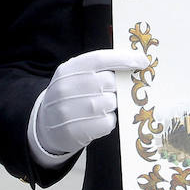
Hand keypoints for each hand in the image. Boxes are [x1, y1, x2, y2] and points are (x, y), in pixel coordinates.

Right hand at [32, 49, 149, 156]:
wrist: (46, 125)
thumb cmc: (70, 96)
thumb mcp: (76, 75)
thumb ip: (99, 68)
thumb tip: (135, 62)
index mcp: (68, 69)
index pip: (99, 58)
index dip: (124, 58)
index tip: (143, 61)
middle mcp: (66, 88)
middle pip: (108, 82)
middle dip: (116, 87)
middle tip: (110, 92)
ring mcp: (68, 110)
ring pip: (109, 103)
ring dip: (111, 105)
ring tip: (100, 106)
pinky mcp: (74, 131)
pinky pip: (107, 122)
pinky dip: (108, 121)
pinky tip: (97, 120)